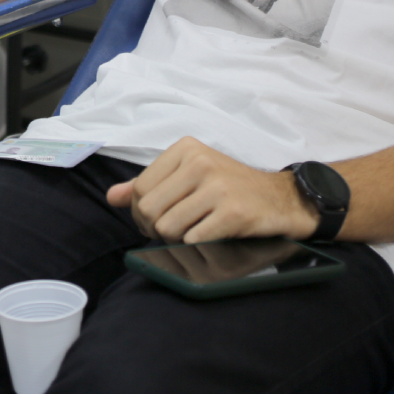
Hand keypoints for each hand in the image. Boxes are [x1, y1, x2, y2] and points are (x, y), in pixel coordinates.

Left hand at [105, 137, 319, 243]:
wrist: (282, 199)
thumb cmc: (230, 188)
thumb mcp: (189, 175)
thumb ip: (148, 185)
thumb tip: (112, 197)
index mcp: (186, 149)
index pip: (140, 188)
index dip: (141, 212)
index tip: (155, 219)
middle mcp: (200, 162)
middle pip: (150, 209)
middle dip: (155, 228)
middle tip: (172, 231)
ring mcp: (217, 187)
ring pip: (168, 227)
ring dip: (176, 239)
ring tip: (193, 232)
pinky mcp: (233, 212)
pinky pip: (193, 238)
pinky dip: (197, 244)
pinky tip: (210, 235)